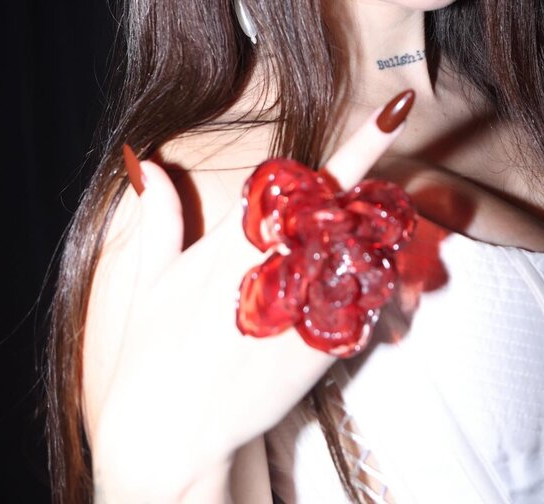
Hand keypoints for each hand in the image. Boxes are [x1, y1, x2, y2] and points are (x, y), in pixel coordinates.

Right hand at [89, 90, 415, 502]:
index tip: (397, 110)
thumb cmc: (154, 350)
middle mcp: (278, 265)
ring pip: (363, 255)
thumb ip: (160, 219)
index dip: (359, 144)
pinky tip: (340, 298)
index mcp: (236, 239)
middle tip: (378, 184)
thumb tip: (146, 164)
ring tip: (344, 254)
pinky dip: (361, 295)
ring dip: (365, 246)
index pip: (308, 178)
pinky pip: (362, 307)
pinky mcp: (320, 348)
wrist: (166, 432)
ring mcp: (305, 305)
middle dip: (370, 193)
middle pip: (347, 211)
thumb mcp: (152, 280)